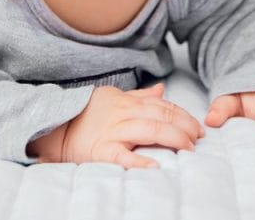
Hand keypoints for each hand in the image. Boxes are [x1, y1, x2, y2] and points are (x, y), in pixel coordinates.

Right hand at [61, 82, 205, 168]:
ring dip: (172, 138)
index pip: (162, 105)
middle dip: (184, 126)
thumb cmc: (87, 115)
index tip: (198, 126)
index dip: (182, 115)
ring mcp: (112, 131)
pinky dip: (139, 160)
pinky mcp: (102, 150)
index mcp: (126, 102)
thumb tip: (162, 90)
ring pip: (149, 130)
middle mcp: (122, 114)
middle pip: (160, 116)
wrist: (56, 128)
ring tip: (188, 148)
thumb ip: (139, 96)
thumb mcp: (113, 98)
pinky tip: (155, 165)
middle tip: (199, 138)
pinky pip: (123, 156)